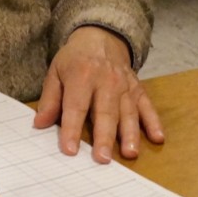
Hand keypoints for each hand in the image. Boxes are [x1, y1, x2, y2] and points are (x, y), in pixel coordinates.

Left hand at [34, 26, 162, 160]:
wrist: (101, 37)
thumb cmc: (75, 60)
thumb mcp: (56, 72)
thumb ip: (50, 99)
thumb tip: (40, 124)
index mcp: (82, 76)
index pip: (76, 107)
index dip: (72, 129)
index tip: (69, 150)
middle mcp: (106, 81)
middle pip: (105, 113)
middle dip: (104, 137)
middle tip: (102, 159)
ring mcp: (125, 86)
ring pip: (129, 113)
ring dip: (130, 134)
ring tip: (130, 153)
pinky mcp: (138, 89)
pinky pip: (148, 106)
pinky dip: (154, 122)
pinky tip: (157, 138)